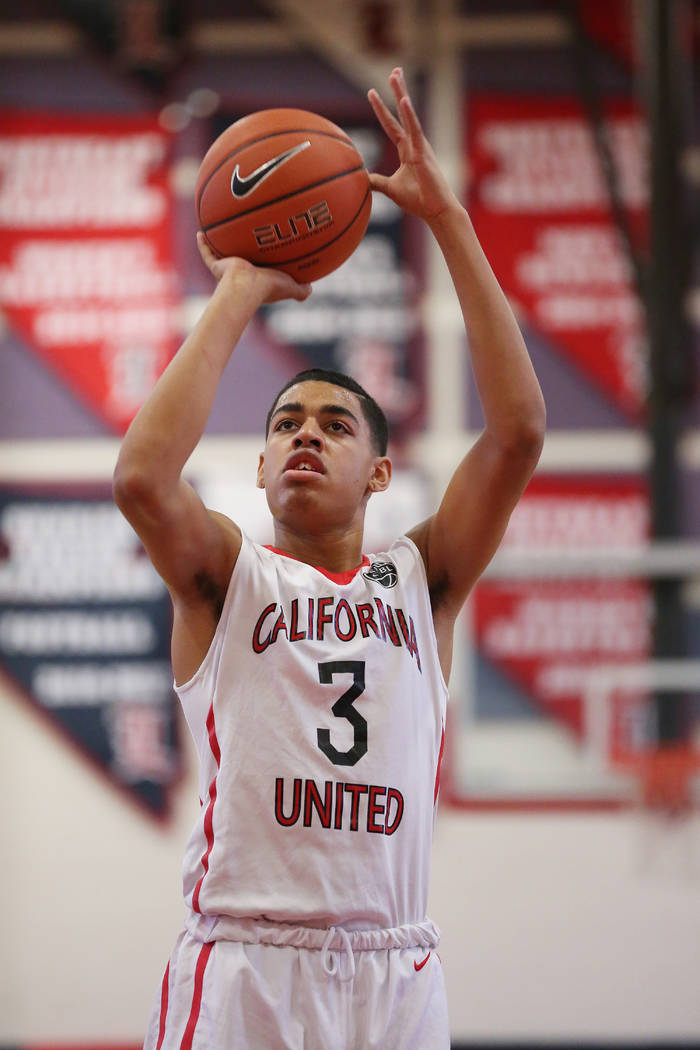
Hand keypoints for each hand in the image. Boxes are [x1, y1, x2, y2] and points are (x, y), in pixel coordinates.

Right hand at [196, 233, 311, 303]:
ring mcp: (228, 269)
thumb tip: (310, 288)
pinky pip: (207, 253)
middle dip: (241, 250)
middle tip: (242, 237)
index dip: (263, 261)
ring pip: (222, 254)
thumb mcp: (290, 286)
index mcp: (257, 278)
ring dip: (220, 244)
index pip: (260, 268)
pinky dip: (203, 244)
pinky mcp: (217, 266)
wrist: (245, 286)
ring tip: (218, 230)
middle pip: (240, 259)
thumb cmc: (268, 287)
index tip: (265, 250)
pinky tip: (201, 232)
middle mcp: (242, 273)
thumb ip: (301, 289)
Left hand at [367, 67, 459, 222]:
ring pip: (408, 115)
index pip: (392, 126)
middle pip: (403, 112)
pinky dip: (409, 115)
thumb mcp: (391, 190)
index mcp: (407, 151)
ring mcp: (420, 146)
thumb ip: (377, 182)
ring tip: (395, 74)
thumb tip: (361, 178)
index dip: (382, 110)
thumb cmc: (418, 201)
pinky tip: (404, 100)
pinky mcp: (423, 153)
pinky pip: (415, 130)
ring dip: (401, 94)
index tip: (371, 92)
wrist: (436, 211)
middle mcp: (415, 144)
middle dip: (398, 91)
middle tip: (394, 70)